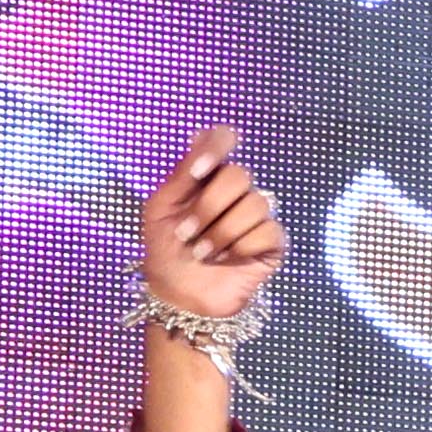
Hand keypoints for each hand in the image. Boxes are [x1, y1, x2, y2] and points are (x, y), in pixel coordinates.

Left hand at [139, 130, 286, 322]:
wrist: (178, 296)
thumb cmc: (164, 251)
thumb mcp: (160, 208)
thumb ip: (182, 173)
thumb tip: (201, 135)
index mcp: (206, 176)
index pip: (223, 138)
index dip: (216, 147)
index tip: (197, 170)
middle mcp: (234, 192)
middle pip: (239, 175)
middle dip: (208, 208)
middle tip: (186, 234)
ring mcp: (255, 217)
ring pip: (256, 205)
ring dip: (221, 234)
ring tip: (203, 253)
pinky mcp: (271, 243)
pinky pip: (268, 232)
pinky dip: (241, 248)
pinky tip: (227, 260)